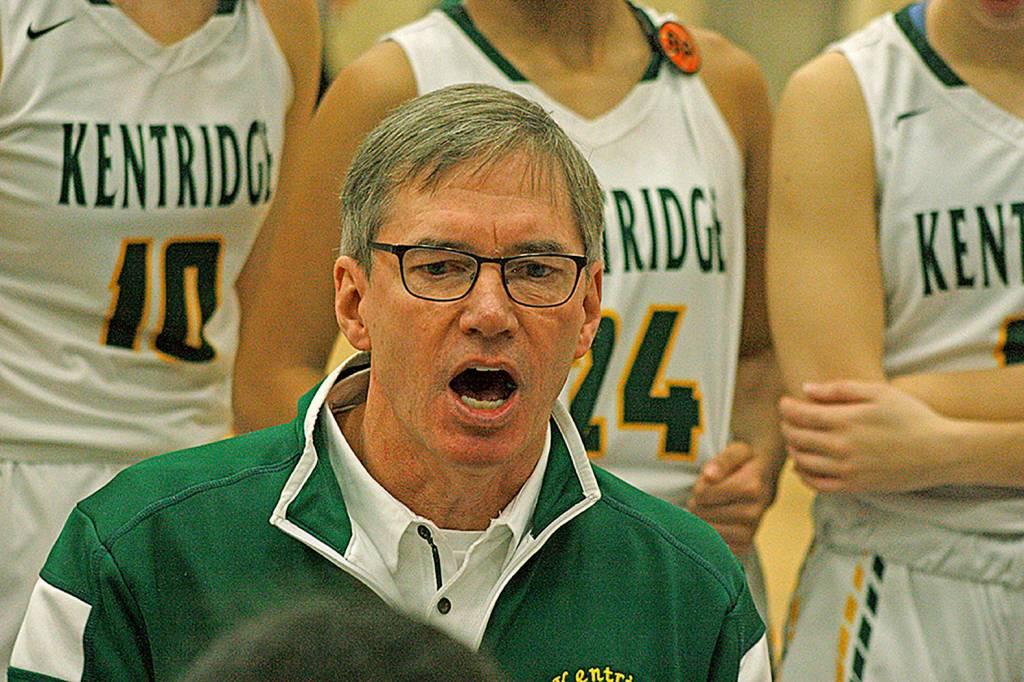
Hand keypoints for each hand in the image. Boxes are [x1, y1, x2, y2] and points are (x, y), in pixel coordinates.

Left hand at [687, 442, 776, 555]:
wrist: (763, 480)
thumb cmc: (744, 464)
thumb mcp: (736, 452)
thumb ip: (721, 462)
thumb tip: (709, 476)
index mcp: (751, 487)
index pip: (703, 494)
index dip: (698, 487)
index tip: (706, 482)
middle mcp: (754, 512)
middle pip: (703, 513)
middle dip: (697, 504)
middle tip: (705, 497)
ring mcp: (750, 530)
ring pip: (707, 531)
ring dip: (701, 520)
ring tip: (708, 509)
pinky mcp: (745, 544)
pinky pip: (717, 548)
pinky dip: (709, 538)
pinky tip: (712, 524)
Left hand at [779, 380, 953, 493]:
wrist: (941, 452)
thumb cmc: (912, 416)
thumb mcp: (878, 392)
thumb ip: (839, 389)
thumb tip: (805, 389)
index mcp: (845, 421)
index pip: (799, 415)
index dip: (786, 407)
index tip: (785, 402)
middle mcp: (841, 448)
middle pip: (795, 437)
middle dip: (786, 425)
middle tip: (789, 418)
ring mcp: (847, 470)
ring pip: (801, 461)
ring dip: (792, 448)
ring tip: (796, 438)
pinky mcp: (854, 487)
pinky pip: (817, 485)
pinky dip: (803, 475)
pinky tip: (804, 464)